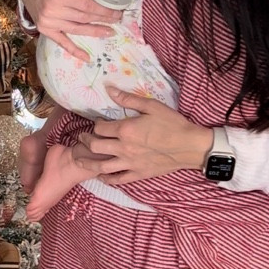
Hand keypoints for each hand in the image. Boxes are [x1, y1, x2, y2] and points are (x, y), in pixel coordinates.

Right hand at [15, 0, 121, 62]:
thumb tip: (103, 2)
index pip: (88, 6)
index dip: (104, 10)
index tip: (117, 12)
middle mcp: (53, 10)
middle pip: (84, 18)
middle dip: (103, 19)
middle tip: (117, 20)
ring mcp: (48, 22)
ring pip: (77, 29)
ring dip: (94, 31)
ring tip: (109, 32)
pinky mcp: (44, 30)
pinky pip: (62, 42)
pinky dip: (75, 50)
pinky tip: (87, 58)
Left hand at [72, 87, 213, 182]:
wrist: (190, 146)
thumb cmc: (172, 124)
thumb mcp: (151, 106)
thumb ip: (128, 99)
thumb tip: (109, 90)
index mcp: (126, 130)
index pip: (100, 128)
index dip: (95, 124)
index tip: (96, 123)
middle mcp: (124, 148)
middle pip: (96, 146)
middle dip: (86, 141)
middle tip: (82, 138)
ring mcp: (130, 163)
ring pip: (101, 166)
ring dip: (87, 162)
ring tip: (79, 158)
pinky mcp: (138, 174)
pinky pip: (118, 179)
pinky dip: (107, 178)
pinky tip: (100, 176)